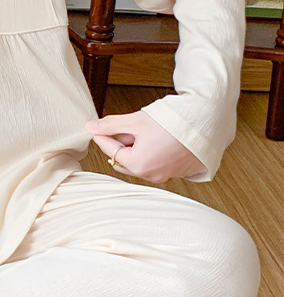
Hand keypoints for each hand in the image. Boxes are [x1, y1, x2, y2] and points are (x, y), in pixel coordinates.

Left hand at [84, 111, 208, 182]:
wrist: (206, 123)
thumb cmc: (172, 123)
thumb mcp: (135, 121)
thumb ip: (110, 125)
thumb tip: (91, 127)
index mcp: (138, 165)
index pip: (110, 150)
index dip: (101, 136)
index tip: (96, 128)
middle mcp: (151, 175)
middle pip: (124, 160)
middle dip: (120, 144)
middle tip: (124, 128)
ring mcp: (166, 176)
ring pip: (140, 162)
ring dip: (136, 148)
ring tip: (145, 130)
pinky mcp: (178, 172)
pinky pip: (156, 164)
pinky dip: (151, 153)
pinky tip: (157, 138)